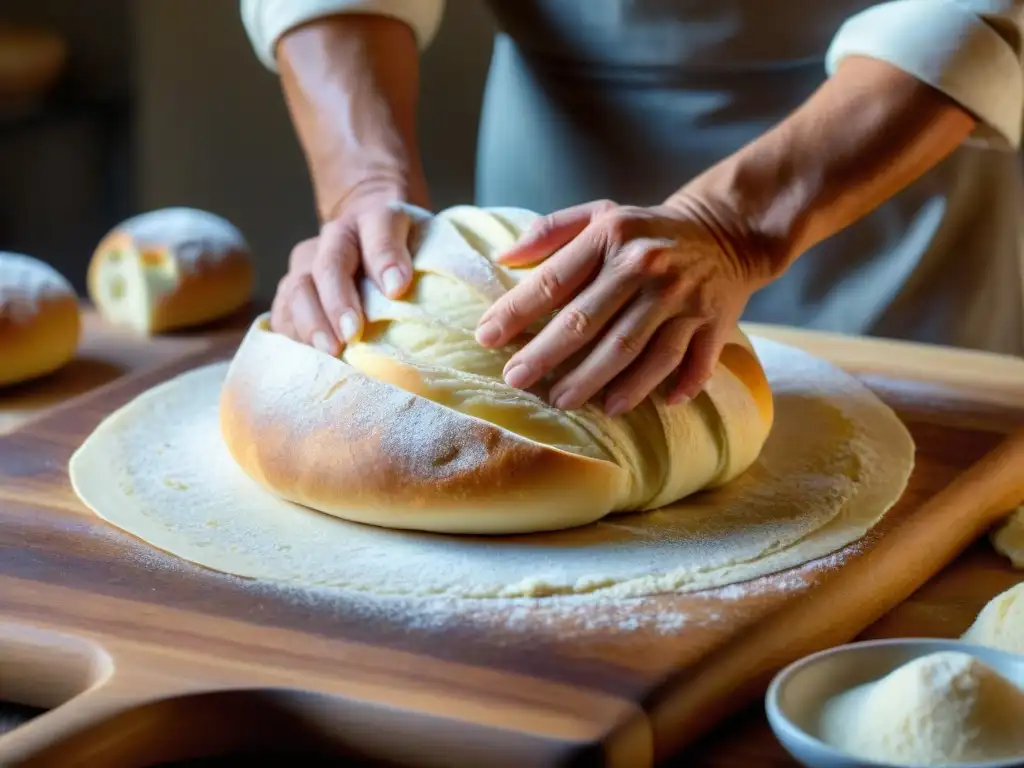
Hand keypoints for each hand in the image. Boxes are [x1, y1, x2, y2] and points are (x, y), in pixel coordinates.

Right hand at [270, 185, 415, 354]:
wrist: (368, 236)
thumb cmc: (404, 254)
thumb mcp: (423, 250)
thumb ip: (421, 267)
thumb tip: (399, 293)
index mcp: (375, 218)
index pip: (379, 230)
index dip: (385, 258)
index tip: (396, 290)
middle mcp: (336, 236)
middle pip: (329, 265)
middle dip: (338, 303)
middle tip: (351, 335)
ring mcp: (308, 261)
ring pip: (297, 289)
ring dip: (312, 324)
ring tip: (329, 352)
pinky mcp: (291, 288)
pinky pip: (283, 312)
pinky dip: (294, 335)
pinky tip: (310, 356)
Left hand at [474, 198, 770, 416]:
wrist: (726, 232)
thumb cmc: (646, 231)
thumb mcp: (600, 214)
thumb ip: (550, 231)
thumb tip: (503, 259)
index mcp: (611, 236)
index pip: (553, 280)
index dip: (515, 312)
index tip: (485, 338)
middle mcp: (645, 266)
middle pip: (586, 321)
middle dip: (545, 356)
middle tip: (516, 381)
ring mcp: (681, 298)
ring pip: (631, 350)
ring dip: (595, 382)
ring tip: (564, 402)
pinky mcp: (713, 323)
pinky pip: (686, 364)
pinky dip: (662, 388)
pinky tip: (629, 406)